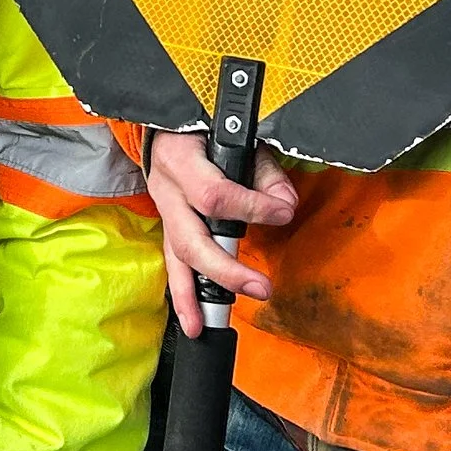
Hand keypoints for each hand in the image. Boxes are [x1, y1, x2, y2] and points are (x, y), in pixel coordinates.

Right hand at [143, 131, 299, 340]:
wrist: (165, 126)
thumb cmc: (206, 129)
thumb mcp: (237, 137)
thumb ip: (264, 172)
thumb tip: (285, 206)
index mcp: (181, 160)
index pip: (214, 195)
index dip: (251, 207)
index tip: (283, 212)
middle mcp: (166, 191)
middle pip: (191, 239)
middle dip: (226, 269)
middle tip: (261, 287)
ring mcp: (164, 213)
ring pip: (178, 258)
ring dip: (196, 295)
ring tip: (207, 325)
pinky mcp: (168, 229)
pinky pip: (174, 265)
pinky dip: (183, 297)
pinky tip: (193, 323)